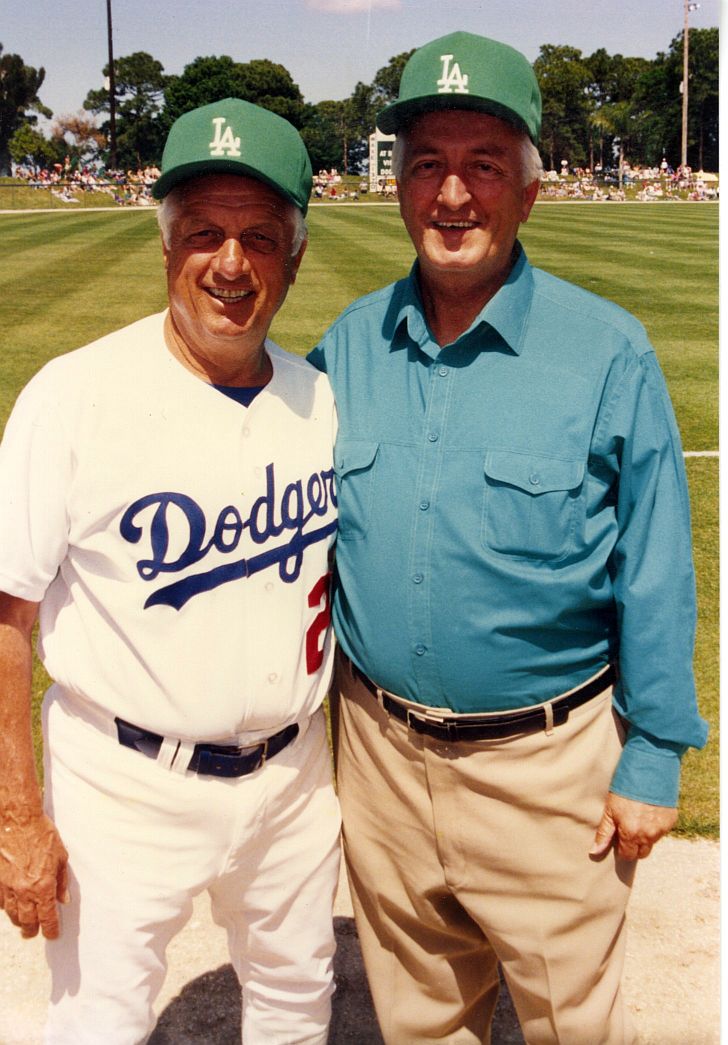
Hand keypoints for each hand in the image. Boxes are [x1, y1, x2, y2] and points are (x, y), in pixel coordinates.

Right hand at [0, 811, 68, 938]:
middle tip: (34, 933)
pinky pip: (1, 901)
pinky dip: (6, 907)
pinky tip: (10, 908)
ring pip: (12, 914)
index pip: (47, 917)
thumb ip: (62, 881)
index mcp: (44, 886)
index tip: (52, 935)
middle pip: (27, 920)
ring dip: (18, 921)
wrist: (17, 821)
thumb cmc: (42, 835)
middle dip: (32, 929)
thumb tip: (64, 899)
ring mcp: (8, 887)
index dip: (50, 929)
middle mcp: (24, 890)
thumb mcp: (61, 856)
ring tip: (23, 924)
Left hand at [589, 792, 677, 861]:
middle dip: (634, 846)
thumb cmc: (624, 790)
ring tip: (639, 817)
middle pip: (642, 853)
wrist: (648, 771)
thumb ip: (604, 833)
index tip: (619, 838)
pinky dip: (655, 826)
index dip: (622, 849)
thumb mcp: (610, 810)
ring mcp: (662, 829)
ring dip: (645, 836)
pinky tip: (649, 812)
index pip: (628, 855)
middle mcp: (648, 835)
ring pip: (652, 842)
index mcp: (631, 834)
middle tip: (628, 830)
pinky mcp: (671, 821)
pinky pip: (662, 831)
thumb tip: (595, 852)